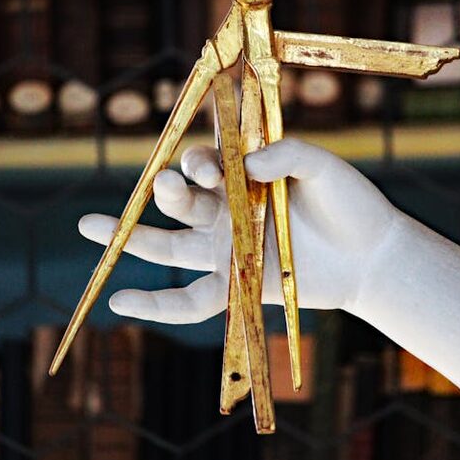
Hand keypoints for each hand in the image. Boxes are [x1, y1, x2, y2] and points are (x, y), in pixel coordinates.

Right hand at [78, 138, 398, 323]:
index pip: (204, 164)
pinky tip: (119, 301)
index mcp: (242, 174)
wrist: (373, 253)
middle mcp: (227, 209)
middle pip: (180, 201)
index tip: (207, 167)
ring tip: (87, 225)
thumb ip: (287, 155)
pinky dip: (155, 304)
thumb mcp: (323, 168)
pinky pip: (189, 299)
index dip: (198, 164)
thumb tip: (248, 165)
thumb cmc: (351, 204)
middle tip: (169, 185)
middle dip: (169, 191)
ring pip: (168, 245)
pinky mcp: (235, 284)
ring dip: (128, 237)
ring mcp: (226, 248)